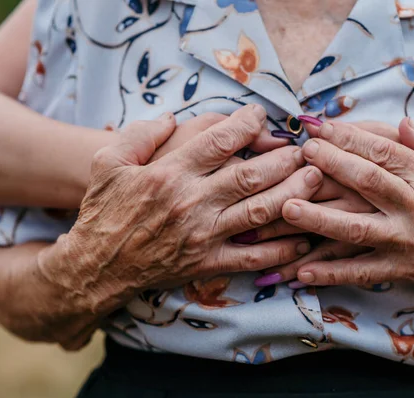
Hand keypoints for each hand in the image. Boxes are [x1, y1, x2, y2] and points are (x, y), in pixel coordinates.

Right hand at [37, 105, 323, 314]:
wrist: (97, 266)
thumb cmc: (104, 211)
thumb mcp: (108, 163)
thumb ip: (140, 135)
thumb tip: (170, 117)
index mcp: (170, 173)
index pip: (219, 141)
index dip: (248, 124)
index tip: (263, 116)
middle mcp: (192, 202)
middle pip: (250, 175)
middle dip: (284, 159)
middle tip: (307, 149)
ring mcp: (204, 235)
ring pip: (259, 212)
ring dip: (293, 195)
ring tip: (316, 179)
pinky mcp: (209, 263)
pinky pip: (252, 257)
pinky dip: (281, 250)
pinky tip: (303, 239)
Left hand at [281, 118, 413, 311]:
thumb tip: (400, 124)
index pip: (385, 152)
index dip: (349, 138)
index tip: (320, 126)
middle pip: (367, 182)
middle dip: (330, 165)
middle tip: (299, 152)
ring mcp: (409, 242)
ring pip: (358, 229)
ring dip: (320, 219)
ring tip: (287, 208)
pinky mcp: (404, 270)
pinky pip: (364, 272)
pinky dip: (333, 273)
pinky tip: (303, 271)